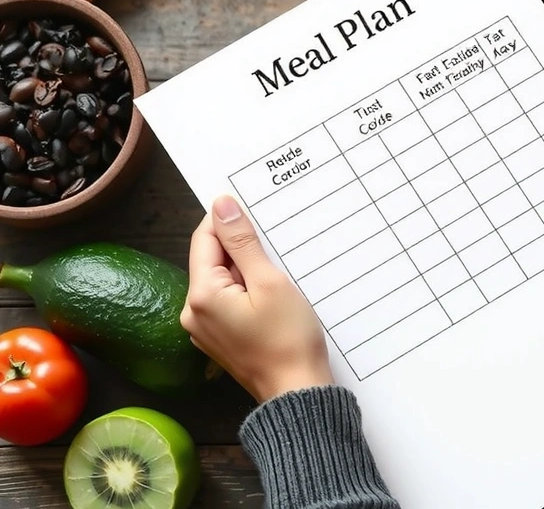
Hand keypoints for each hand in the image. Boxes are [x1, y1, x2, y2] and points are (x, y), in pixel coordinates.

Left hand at [180, 194, 334, 402]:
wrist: (296, 393)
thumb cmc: (288, 339)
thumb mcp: (270, 282)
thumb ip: (243, 243)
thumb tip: (222, 205)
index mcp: (201, 295)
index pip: (205, 238)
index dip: (228, 220)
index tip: (254, 209)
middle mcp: (193, 312)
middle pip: (212, 260)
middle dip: (241, 248)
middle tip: (276, 245)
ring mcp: (204, 328)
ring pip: (222, 280)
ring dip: (247, 270)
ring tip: (278, 273)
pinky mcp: (220, 338)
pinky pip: (228, 301)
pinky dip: (248, 291)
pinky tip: (273, 295)